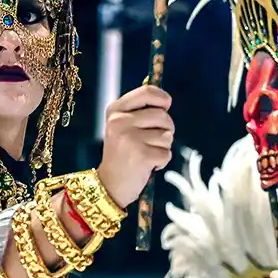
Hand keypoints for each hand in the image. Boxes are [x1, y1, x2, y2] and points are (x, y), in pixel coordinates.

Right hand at [97, 85, 173, 207]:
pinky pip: (167, 153)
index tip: (166, 106)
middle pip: (163, 115)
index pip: (147, 92)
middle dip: (167, 128)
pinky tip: (147, 165)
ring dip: (163, 147)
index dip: (163, 98)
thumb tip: (165, 99)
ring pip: (167, 135)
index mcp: (115, 110)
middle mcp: (120, 121)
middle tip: (153, 141)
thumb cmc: (122, 153)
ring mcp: (130, 138)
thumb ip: (140, 111)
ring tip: (147, 154)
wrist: (109, 185)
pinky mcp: (141, 155)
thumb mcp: (123, 126)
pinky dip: (162, 161)